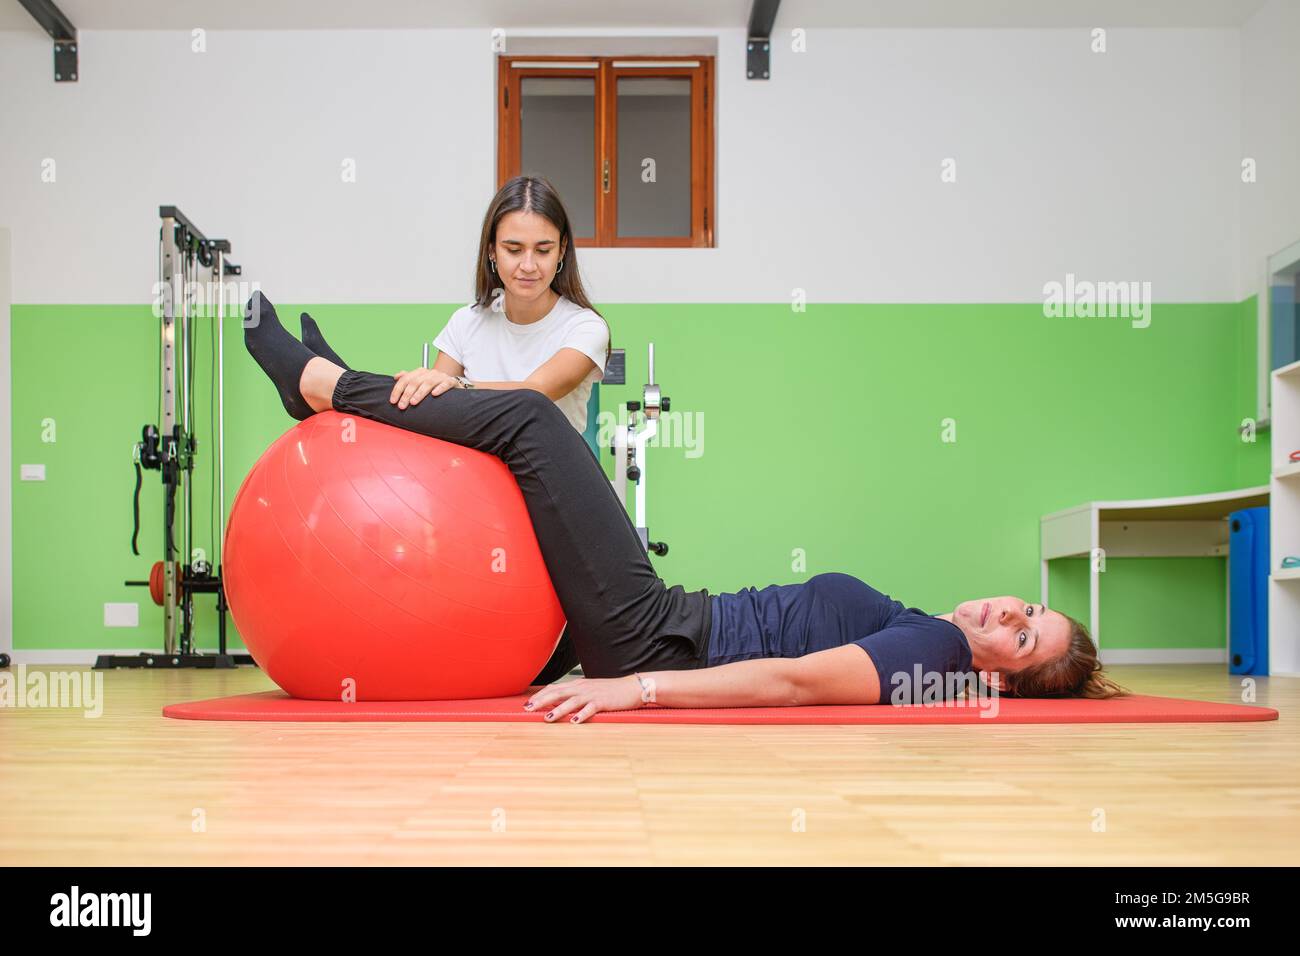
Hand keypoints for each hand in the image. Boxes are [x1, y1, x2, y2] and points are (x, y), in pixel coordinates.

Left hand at [389, 368, 460, 407]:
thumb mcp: (421, 382)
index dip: (398, 390)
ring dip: (419, 393)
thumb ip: (409, 378)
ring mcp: (441, 376)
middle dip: (406, 394)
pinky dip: (440, 388)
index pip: (406, 379)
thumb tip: (396, 376)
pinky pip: (445, 384)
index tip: (393, 401)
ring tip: (413, 402)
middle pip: (415, 382)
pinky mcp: (452, 382)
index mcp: (420, 372)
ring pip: (428, 383)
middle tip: (402, 406)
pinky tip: (434, 394)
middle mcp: (430, 373)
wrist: (454, 385)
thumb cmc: (435, 386)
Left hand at [523, 675, 650, 724]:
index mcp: (577, 685)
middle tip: (528, 709)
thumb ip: (574, 695)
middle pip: (557, 693)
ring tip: (547, 718)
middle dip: (541, 701)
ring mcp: (592, 694)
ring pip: (571, 701)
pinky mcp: (602, 702)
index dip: (540, 696)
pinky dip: (582, 714)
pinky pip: (590, 708)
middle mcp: (582, 688)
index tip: (527, 703)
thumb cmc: (609, 691)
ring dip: (558, 710)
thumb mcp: (589, 690)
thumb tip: (558, 702)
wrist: (631, 687)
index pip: (554, 688)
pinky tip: (574, 721)